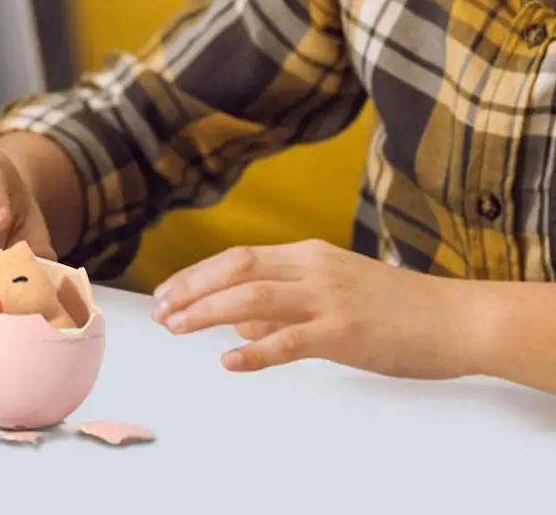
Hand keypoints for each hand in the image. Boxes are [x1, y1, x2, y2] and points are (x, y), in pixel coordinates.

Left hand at [151, 241, 482, 378]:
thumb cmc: (393, 306)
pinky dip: (256, 350)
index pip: (238, 257)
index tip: (168, 292)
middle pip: (236, 269)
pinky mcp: (346, 331)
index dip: (197, 274)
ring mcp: (329, 297)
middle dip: (191, 288)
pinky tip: (230, 360)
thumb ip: (284, 303)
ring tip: (177, 328)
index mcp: (308, 254)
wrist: (454, 317)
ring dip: (207, 311)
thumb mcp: (333, 291)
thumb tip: (236, 320)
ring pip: (253, 297)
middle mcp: (313, 268)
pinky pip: (291, 340)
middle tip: (160, 310)